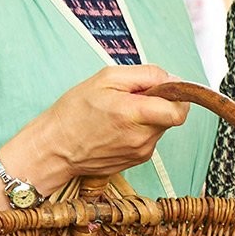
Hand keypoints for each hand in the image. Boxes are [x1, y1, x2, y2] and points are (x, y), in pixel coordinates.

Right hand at [31, 64, 189, 182]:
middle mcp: (142, 138)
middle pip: (171, 116)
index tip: (163, 88)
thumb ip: (145, 75)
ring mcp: (141, 152)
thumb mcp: (106, 78)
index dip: (177, 95)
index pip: (180, 110)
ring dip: (148, 116)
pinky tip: (117, 127)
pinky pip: (149, 138)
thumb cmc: (74, 112)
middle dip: (160, 103)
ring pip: (160, 127)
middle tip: (133, 97)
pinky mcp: (137, 160)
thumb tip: (171, 79)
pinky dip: (140, 129)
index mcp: (135, 114)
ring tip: (119, 112)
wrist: (55, 148)